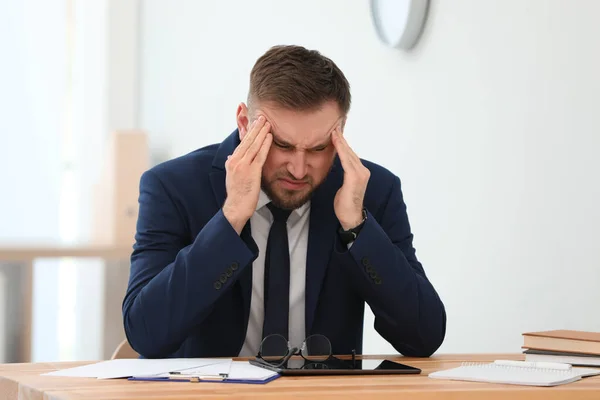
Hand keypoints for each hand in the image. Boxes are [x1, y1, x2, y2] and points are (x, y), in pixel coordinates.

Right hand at [223, 116, 272, 233]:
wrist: (236, 207)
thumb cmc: (237, 194)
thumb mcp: (231, 176)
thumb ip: (232, 165)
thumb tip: (230, 157)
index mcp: (232, 161)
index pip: (242, 142)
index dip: (249, 131)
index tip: (255, 122)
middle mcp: (235, 161)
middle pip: (247, 140)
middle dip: (255, 127)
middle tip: (262, 116)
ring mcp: (243, 166)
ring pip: (254, 145)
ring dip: (261, 132)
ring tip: (267, 122)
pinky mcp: (252, 172)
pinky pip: (260, 155)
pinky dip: (265, 145)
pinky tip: (269, 137)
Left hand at [331, 129, 369, 229]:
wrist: (350, 217)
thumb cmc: (345, 204)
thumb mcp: (344, 185)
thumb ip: (344, 174)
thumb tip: (339, 166)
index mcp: (360, 172)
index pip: (350, 154)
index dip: (343, 143)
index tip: (335, 132)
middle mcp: (363, 171)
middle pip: (350, 151)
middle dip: (342, 138)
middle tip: (334, 126)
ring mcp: (360, 174)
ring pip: (348, 153)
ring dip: (341, 141)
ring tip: (334, 130)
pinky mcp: (355, 178)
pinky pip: (346, 160)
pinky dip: (341, 150)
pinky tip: (336, 141)